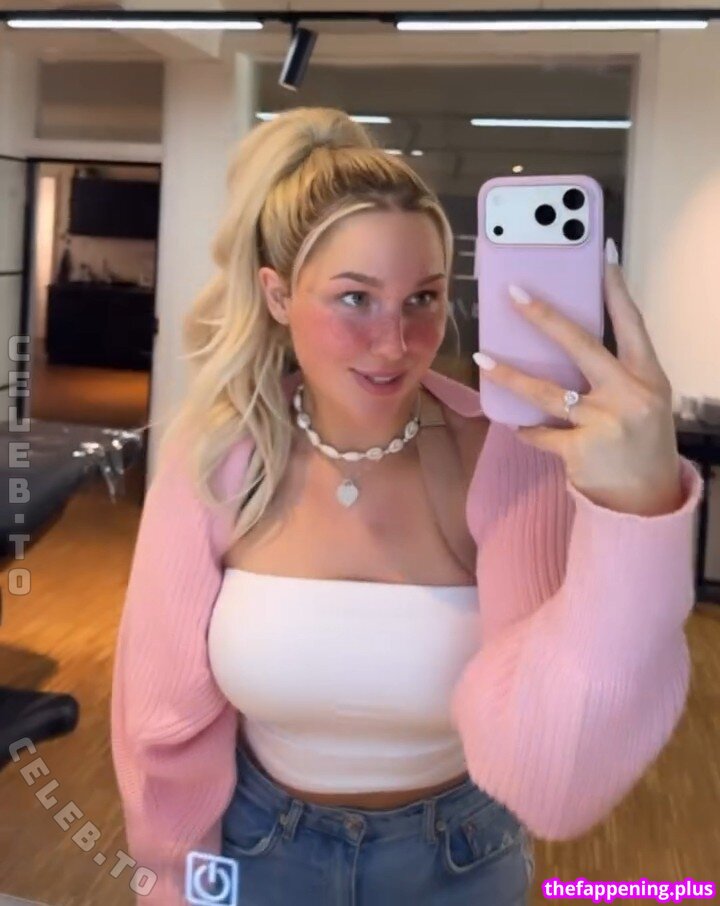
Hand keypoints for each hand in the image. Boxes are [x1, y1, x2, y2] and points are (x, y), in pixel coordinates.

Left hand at [472, 239, 683, 515]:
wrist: (647, 499)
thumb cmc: (643, 441)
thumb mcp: (645, 399)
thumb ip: (618, 370)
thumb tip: (570, 338)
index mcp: (648, 376)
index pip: (631, 324)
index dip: (616, 290)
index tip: (601, 258)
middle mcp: (629, 395)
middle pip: (581, 346)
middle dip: (545, 318)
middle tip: (514, 294)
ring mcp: (604, 423)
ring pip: (547, 392)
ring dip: (511, 375)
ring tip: (483, 359)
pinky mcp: (581, 451)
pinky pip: (541, 434)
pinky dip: (529, 430)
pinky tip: (520, 427)